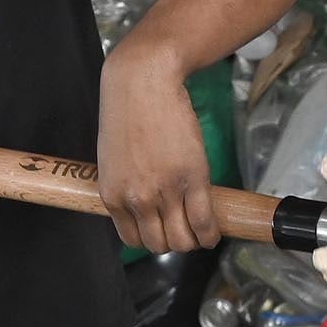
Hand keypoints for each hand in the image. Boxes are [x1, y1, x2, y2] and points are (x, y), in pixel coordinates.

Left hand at [97, 39, 215, 253]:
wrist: (143, 82)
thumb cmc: (126, 112)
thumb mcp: (114, 158)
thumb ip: (125, 186)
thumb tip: (142, 206)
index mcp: (113, 195)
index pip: (133, 240)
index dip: (151, 239)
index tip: (162, 231)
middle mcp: (137, 199)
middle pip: (159, 245)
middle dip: (173, 242)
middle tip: (184, 229)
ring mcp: (166, 191)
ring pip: (182, 240)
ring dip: (193, 241)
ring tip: (200, 231)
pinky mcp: (193, 179)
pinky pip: (204, 222)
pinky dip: (210, 234)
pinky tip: (213, 232)